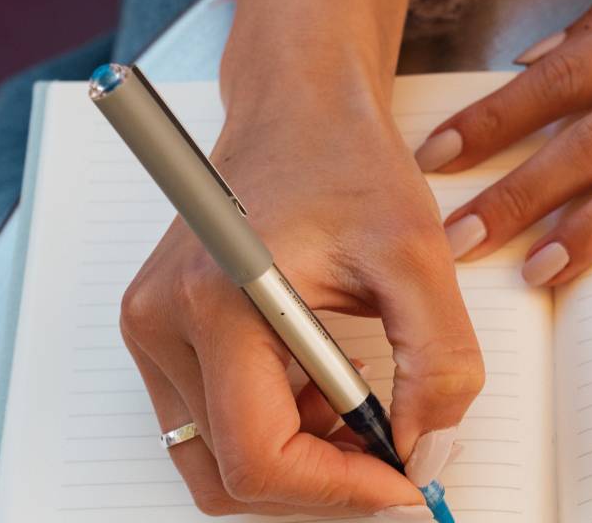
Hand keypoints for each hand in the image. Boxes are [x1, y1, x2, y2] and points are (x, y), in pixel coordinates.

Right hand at [120, 0, 483, 517]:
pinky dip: (277, 427)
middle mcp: (163, 322)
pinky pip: (212, 421)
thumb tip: (425, 450)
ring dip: (300, 458)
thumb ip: (439, 362)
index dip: (341, 492)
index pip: (259, 456)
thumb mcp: (419, 254)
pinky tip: (330, 384)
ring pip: (218, 456)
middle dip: (321, 483)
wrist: (297, 107)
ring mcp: (152, 329)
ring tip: (365, 404)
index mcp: (218, 299)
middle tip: (394, 457)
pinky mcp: (162, 330)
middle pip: (229, 473)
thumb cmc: (348, 160)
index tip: (407, 487)